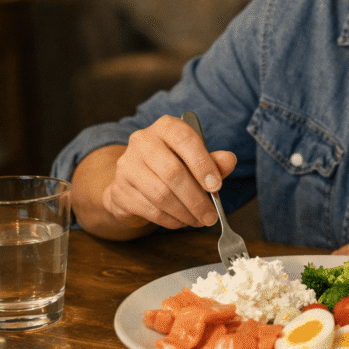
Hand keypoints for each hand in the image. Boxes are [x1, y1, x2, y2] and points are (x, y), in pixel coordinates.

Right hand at [101, 115, 236, 229]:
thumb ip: (214, 160)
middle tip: (211, 215)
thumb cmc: (173, 165)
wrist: (135, 181)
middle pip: (172, 172)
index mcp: (166, 127)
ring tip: (199, 220)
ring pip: (160, 194)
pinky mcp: (119, 190)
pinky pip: (149, 209)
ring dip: (185, 212)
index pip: (185, 140)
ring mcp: (127, 165)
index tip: (217, 187)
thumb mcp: (196, 159)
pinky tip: (181, 221)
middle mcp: (142, 141)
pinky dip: (170, 220)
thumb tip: (229, 160)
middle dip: (196, 199)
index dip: (203, 164)